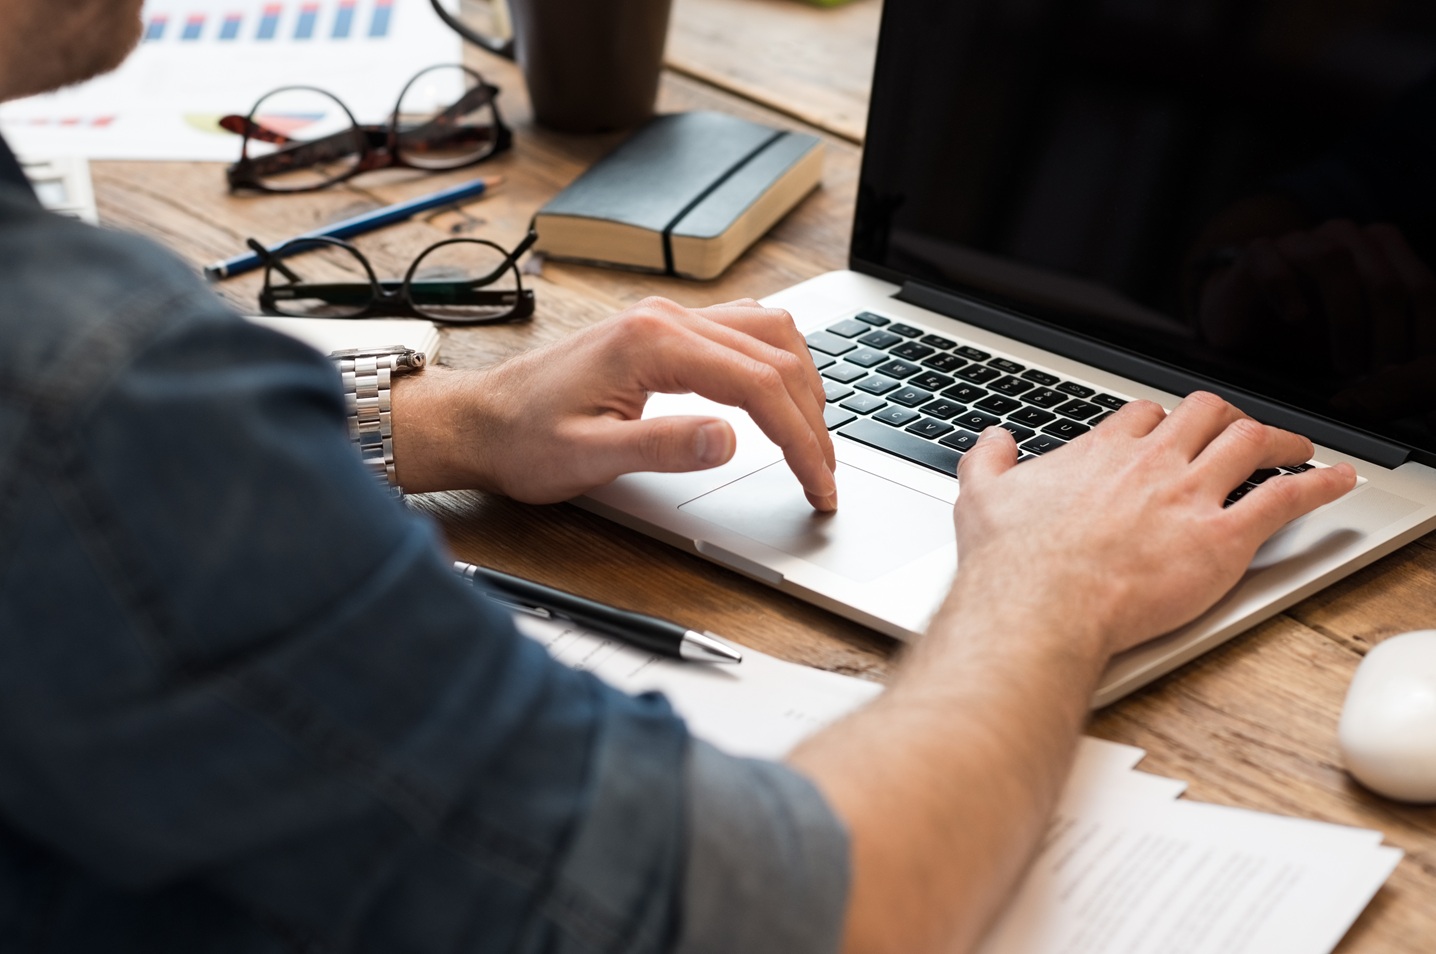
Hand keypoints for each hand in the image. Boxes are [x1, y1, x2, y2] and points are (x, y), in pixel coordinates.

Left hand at [391, 296, 837, 507]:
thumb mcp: (589, 457)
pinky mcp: (664, 331)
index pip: (759, 384)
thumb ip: (662, 447)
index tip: (819, 484)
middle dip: (813, 419)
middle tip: (825, 476)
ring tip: (816, 439)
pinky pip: (743, 330)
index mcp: (652, 343)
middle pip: (775, 355)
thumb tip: (730, 441)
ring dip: (803, 384)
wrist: (480, 420)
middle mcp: (667, 318)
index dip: (801, 439)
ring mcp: (667, 319)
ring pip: (768, 333)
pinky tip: (783, 396)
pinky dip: (778, 364)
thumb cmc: (524, 440)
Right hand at [793, 393, 1355, 953]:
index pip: (1145, 415)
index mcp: (1101, 453)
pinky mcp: (1221, 538)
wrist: (1039, 605)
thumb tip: (993, 440)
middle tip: (1238, 430)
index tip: (1168, 431)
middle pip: (1206, 413)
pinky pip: (1284, 498)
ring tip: (1296, 447)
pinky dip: (1318, 485)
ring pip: (1252, 442)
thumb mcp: (981, 497)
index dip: (1162, 419)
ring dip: (1281, 439)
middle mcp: (1153, 464)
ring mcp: (1190, 496)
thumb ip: (988, 461)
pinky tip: (1336, 481)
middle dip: (1226, 417)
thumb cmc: (1012, 562)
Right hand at [1194, 219, 1435, 375]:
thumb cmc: (1308, 331)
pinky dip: (1286, 289)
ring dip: (1346, 319)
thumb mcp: (1362, 337)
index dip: (1423, 332)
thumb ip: (1394, 345)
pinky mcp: (1256, 253)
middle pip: (1382, 279)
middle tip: (1380, 377)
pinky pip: (1273, 263)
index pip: (1419, 286)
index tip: (1413, 373)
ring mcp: (1299, 241)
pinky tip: (1295, 318)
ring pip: (1333, 261)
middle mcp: (1345, 238)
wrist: (1245, 317)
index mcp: (1381, 250)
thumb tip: (1428, 380)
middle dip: (1388, 335)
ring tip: (1344, 364)